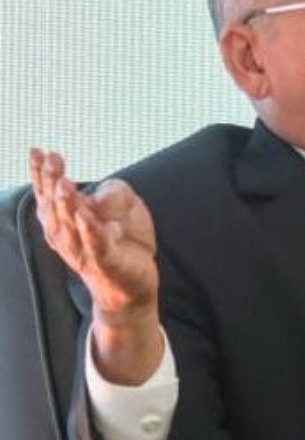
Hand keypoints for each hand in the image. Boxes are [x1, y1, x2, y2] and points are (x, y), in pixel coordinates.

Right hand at [30, 149, 162, 383]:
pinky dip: (88, 229)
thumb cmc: (120, 245)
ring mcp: (85, 250)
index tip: (38, 150)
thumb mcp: (120, 210)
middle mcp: (67, 236)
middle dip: (51, 181)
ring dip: (66, 203)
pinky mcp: (106, 261)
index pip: (47, 194)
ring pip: (70, 224)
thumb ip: (111, 193)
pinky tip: (84, 214)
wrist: (131, 288)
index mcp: (64, 223)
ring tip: (64, 182)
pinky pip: (95, 244)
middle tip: (52, 159)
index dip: (40, 173)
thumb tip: (103, 193)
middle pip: (54, 206)